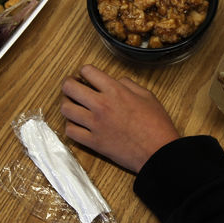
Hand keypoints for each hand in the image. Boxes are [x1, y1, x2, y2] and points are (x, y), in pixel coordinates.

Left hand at [60, 65, 179, 172]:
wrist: (157, 151)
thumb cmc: (156, 124)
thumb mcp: (147, 95)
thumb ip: (129, 84)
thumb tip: (116, 81)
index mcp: (115, 91)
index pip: (87, 71)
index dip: (85, 71)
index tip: (85, 76)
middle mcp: (101, 105)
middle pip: (69, 87)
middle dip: (69, 84)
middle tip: (72, 86)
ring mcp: (95, 124)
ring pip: (66, 109)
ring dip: (68, 104)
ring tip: (73, 105)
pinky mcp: (93, 142)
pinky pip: (71, 131)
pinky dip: (71, 126)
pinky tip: (78, 124)